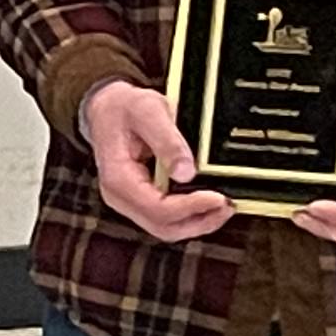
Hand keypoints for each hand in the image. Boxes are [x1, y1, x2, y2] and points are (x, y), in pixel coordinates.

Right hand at [82, 78, 231, 242]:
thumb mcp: (149, 112)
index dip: (190, 207)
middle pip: (163, 226)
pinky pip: (167, 218)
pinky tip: (209, 203)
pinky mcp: (141, 200)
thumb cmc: (126, 108)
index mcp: (117, 177)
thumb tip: (187, 172)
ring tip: (224, 207)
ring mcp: (130, 201)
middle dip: (198, 221)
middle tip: (227, 206)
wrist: (108, 108)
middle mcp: (119, 196)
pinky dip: (190, 215)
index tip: (218, 197)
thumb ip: (168, 141)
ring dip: (197, 222)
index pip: (156, 208)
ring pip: (166, 228)